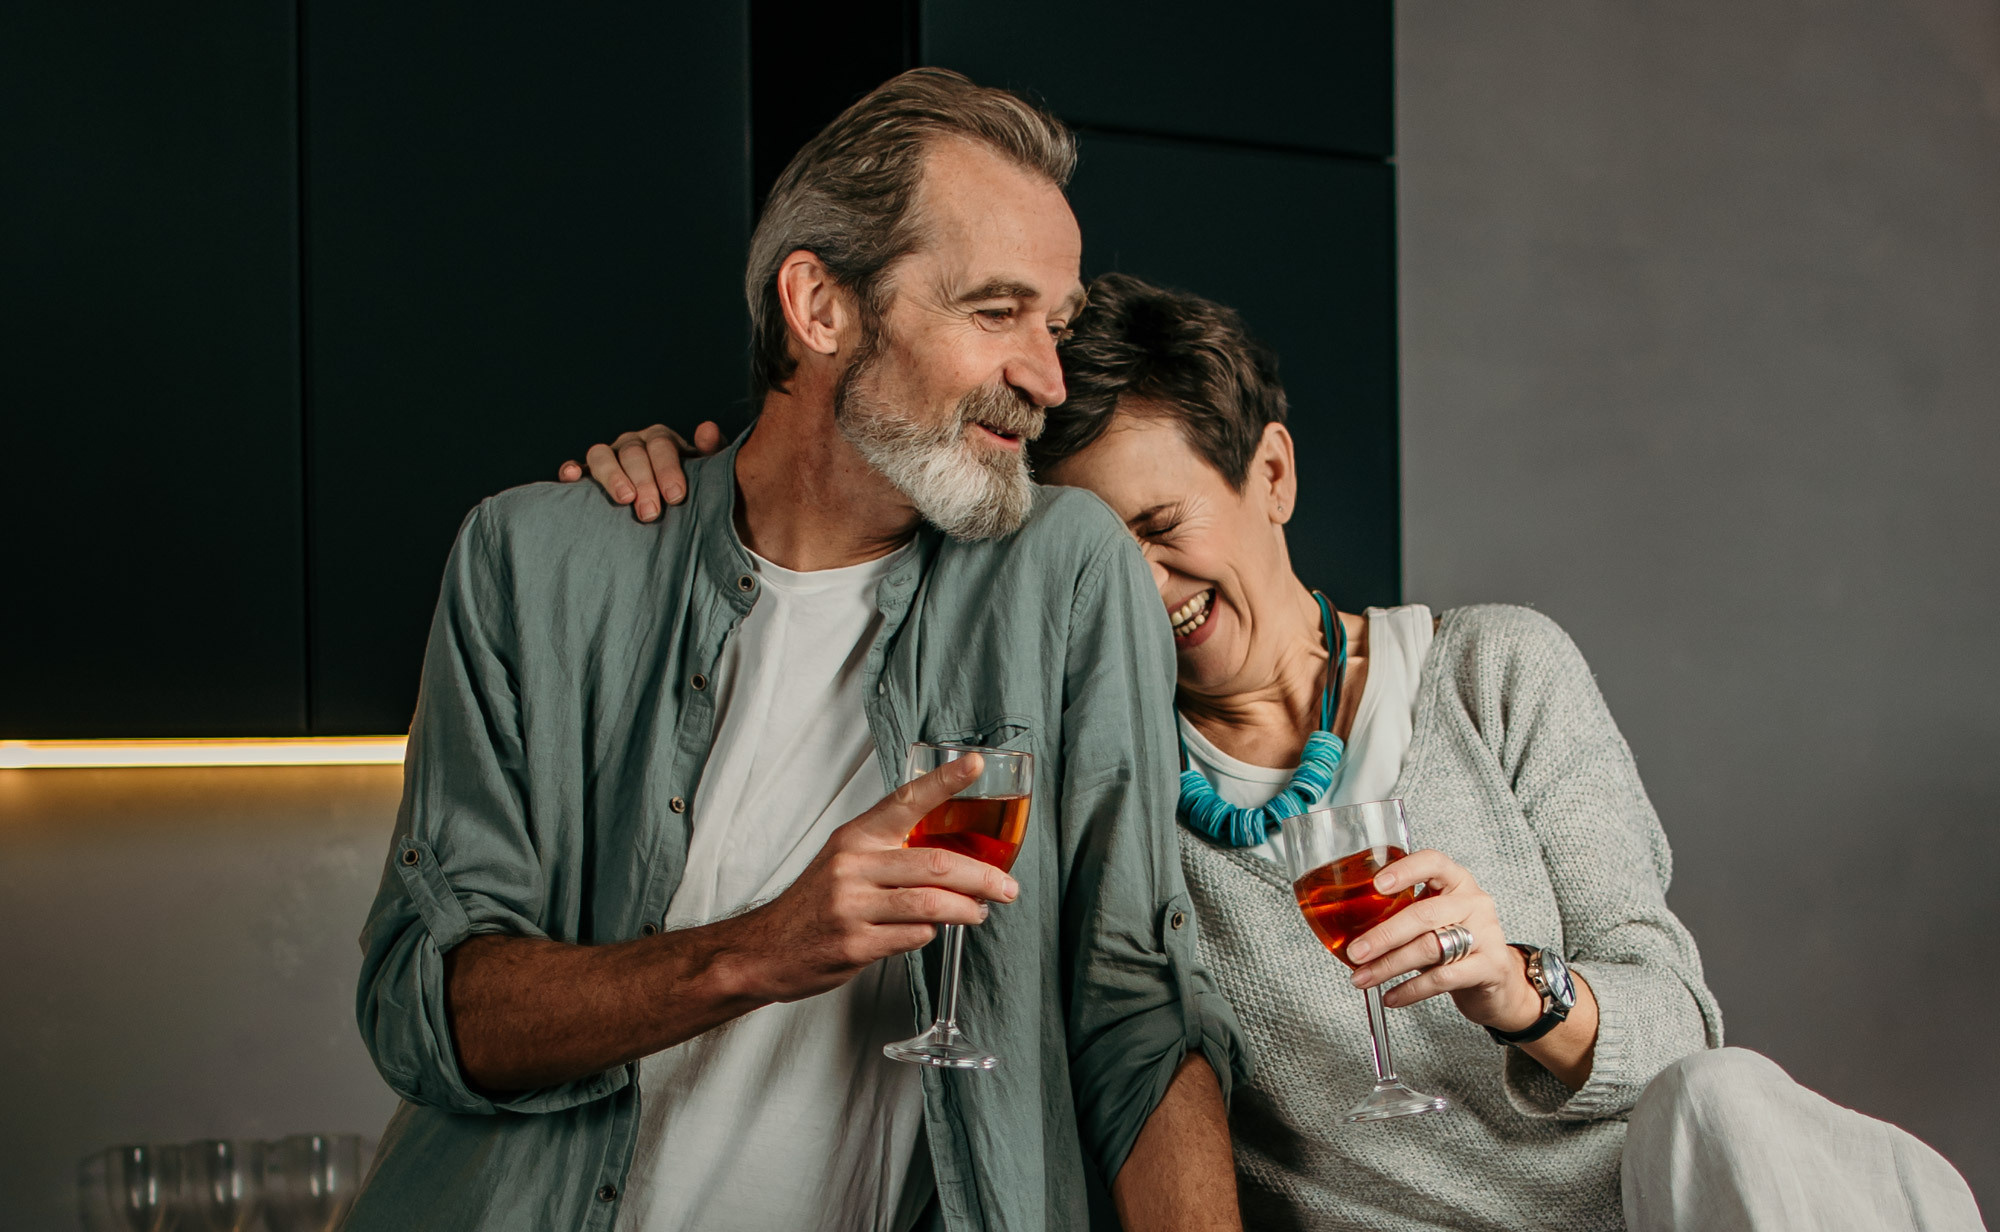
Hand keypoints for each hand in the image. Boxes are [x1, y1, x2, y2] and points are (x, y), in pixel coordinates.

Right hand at [557, 421, 724, 521]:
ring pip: (601, 455)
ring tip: (624, 499)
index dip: (667, 469)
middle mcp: (633, 443)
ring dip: (611, 476)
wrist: (672, 505)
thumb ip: (711, 451)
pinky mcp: (589, 473)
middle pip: (633, 453)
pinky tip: (570, 477)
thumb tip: (707, 430)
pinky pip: (577, 466)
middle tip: (651, 512)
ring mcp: (610, 457)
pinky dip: (571, 469)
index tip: (676, 496)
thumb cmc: (692, 487)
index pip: (662, 446)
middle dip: (643, 481)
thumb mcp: (707, 470)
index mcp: (661, 440)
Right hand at [727, 754, 1020, 1004]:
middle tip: (1007, 887)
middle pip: (936, 864)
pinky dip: (931, 934)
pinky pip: (913, 937)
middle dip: (983, 877)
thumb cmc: (814, 904)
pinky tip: (931, 931)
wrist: (764, 949)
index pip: (905, 800)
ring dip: (967, 910)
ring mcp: (852, 906)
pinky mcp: (855, 945)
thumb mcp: (845, 862)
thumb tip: (951, 855)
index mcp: (855, 837)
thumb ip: (890, 852)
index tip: (975, 765)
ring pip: (931, 904)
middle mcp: (852, 866)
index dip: (944, 781)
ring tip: (980, 912)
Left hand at [1344, 849, 1543, 1032]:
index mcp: (1456, 881)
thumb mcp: (1432, 922)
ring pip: (1430, 947)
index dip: (1404, 870)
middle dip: (1383, 935)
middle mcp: (1474, 902)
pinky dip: (1411, 989)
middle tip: (1356, 952)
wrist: (1498, 981)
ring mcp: (1486, 933)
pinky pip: (1443, 977)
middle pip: (1424, 914)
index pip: (1433, 863)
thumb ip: (1402, 916)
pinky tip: (1391, 997)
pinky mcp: (1490, 966)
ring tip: (1363, 978)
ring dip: (1389, 965)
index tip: (1376, 885)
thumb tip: (1349, 930)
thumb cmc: (1455, 945)